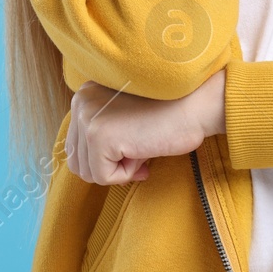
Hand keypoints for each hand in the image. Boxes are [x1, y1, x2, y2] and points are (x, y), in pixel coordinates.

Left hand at [65, 72, 226, 185]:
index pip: (77, 146)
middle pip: (78, 162)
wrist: (195, 106)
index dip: (107, 158)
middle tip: (139, 154)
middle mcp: (81, 102)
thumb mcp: (124, 120)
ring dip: (118, 170)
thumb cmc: (168, 115)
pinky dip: (125, 175)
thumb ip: (103, 135)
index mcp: (85, 95)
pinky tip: (142, 153)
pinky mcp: (98, 136)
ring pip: (88, 172)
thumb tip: (89, 171)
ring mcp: (88, 118)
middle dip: (109, 166)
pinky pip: (103, 177)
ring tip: (140, 151)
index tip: (133, 148)